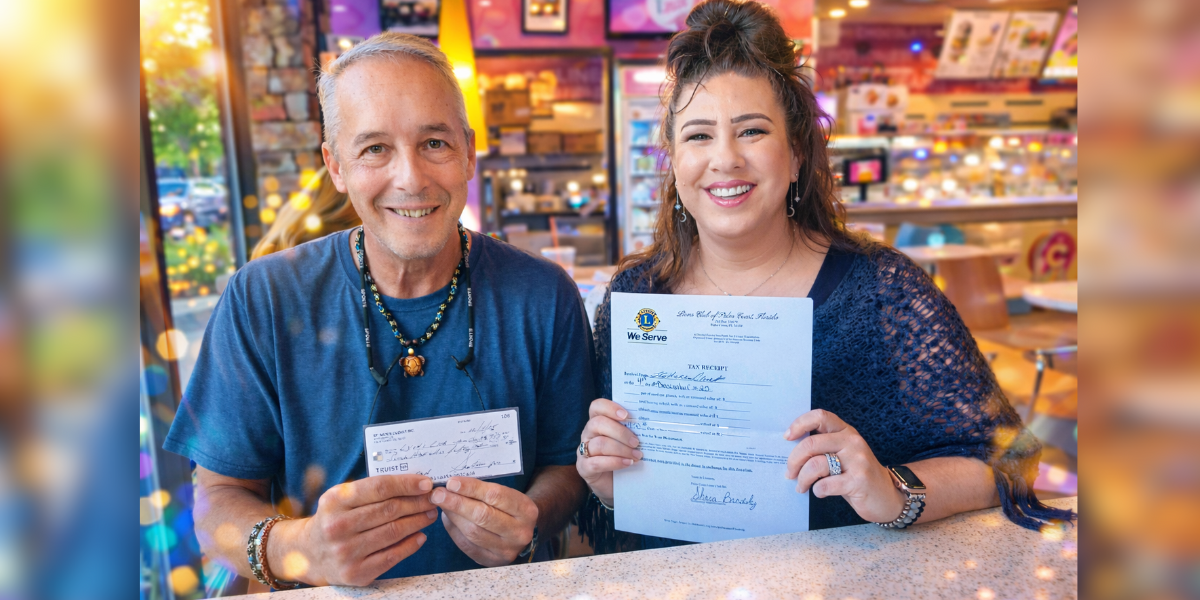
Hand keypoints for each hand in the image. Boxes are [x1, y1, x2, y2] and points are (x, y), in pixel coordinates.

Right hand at [270, 474, 437, 586]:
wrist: (309, 553)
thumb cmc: (333, 519)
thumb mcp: (340, 498)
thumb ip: (369, 489)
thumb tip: (412, 483)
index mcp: (335, 502)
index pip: (378, 488)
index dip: (406, 484)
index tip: (425, 483)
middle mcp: (338, 527)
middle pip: (389, 510)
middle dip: (417, 502)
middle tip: (432, 498)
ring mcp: (346, 552)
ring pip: (394, 532)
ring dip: (418, 522)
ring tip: (430, 514)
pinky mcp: (356, 573)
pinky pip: (392, 556)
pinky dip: (411, 545)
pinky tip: (420, 536)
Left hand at [431, 477, 538, 566]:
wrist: (523, 531)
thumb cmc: (509, 507)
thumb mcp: (506, 494)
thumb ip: (483, 490)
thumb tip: (451, 486)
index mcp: (526, 510)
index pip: (495, 496)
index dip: (471, 488)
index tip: (451, 482)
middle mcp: (519, 532)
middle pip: (482, 516)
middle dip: (457, 503)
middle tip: (438, 494)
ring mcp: (507, 550)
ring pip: (473, 532)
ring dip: (453, 516)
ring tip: (441, 504)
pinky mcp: (492, 560)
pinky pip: (467, 545)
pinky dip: (454, 530)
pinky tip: (448, 518)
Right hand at [575, 398, 642, 506]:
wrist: (615, 485)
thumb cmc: (622, 457)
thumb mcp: (627, 442)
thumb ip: (632, 432)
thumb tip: (651, 425)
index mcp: (598, 422)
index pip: (597, 407)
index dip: (610, 408)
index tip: (626, 415)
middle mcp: (588, 434)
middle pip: (598, 423)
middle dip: (620, 432)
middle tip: (637, 442)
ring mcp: (583, 451)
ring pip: (599, 444)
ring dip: (621, 449)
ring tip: (637, 456)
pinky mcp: (584, 468)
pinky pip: (596, 463)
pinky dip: (614, 462)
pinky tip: (627, 464)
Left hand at [784, 409, 905, 523]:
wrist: (887, 496)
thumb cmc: (857, 475)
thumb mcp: (843, 455)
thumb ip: (823, 448)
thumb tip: (790, 450)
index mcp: (846, 431)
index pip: (820, 416)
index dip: (799, 424)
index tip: (787, 437)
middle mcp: (852, 442)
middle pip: (811, 444)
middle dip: (793, 461)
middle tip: (789, 473)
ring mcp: (857, 460)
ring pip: (815, 465)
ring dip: (802, 479)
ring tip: (801, 487)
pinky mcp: (859, 481)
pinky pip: (826, 484)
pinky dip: (817, 490)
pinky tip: (819, 492)